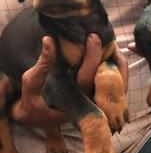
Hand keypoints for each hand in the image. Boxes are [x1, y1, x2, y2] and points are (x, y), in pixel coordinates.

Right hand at [11, 35, 127, 126]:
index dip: (92, 57)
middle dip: (110, 56)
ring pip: (117, 83)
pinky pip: (116, 84)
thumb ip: (42, 63)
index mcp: (70, 100)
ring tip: (111, 43)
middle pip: (108, 80)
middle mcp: (86, 104)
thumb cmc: (32, 98)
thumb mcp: (31, 81)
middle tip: (107, 36)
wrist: (39, 116)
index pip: (86, 78)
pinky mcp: (100, 99)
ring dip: (117, 62)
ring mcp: (96, 103)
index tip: (93, 37)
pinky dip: (116, 68)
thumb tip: (49, 39)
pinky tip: (111, 53)